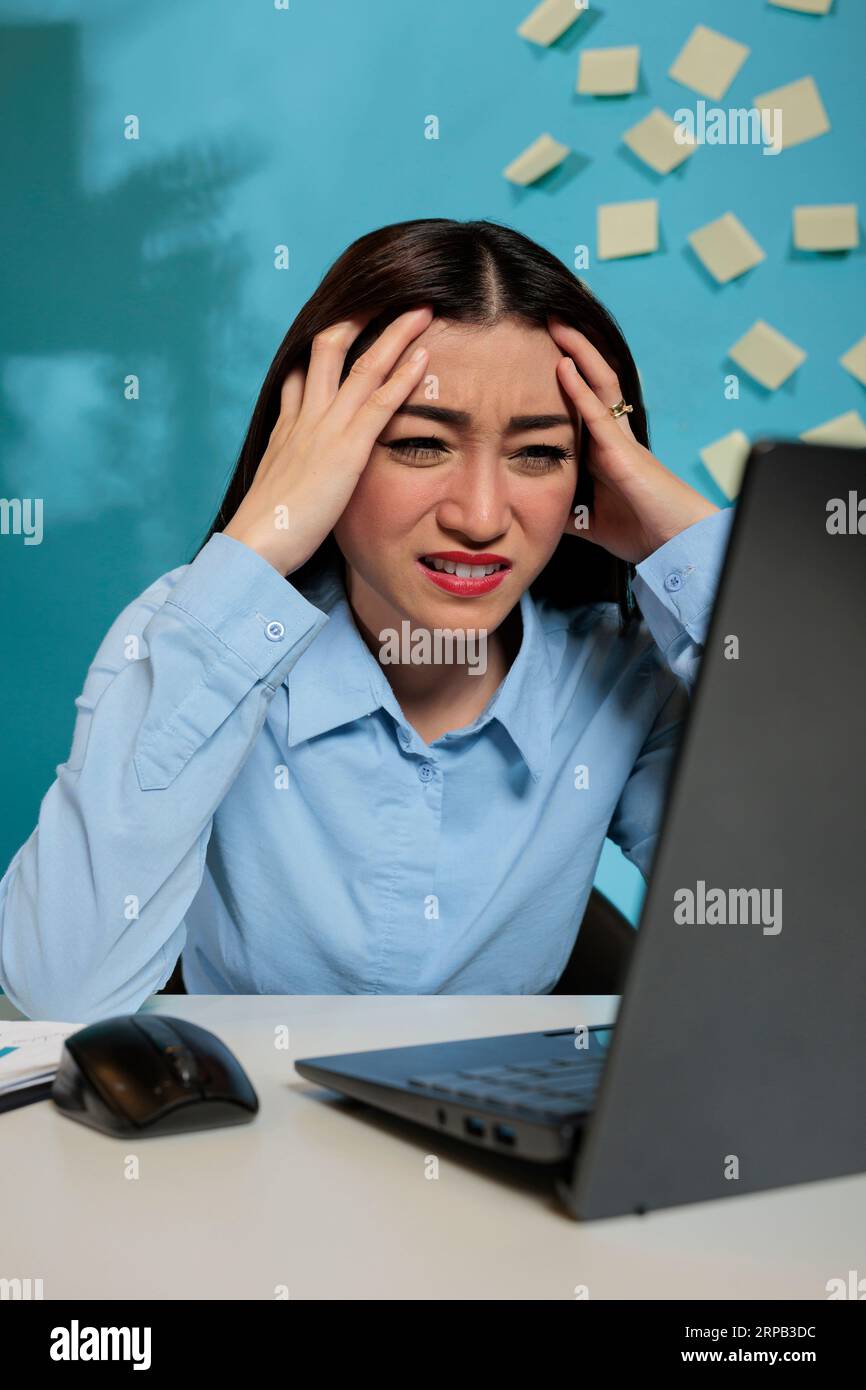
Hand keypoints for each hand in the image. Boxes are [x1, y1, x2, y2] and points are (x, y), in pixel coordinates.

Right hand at [224, 306, 433, 574]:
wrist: (254, 545)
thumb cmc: (267, 530)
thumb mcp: (278, 489)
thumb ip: (293, 471)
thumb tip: (301, 473)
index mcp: (287, 426)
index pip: (304, 368)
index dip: (325, 340)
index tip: (346, 319)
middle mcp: (305, 416)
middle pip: (329, 346)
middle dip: (360, 315)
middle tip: (387, 292)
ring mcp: (325, 428)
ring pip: (361, 364)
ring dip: (395, 333)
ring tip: (422, 309)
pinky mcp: (346, 450)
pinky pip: (378, 402)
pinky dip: (403, 376)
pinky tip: (424, 356)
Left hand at [548, 317, 717, 564]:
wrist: (676, 545)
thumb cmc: (643, 531)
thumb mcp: (589, 520)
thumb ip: (566, 509)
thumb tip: (538, 510)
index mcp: (608, 450)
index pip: (586, 401)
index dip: (568, 375)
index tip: (542, 352)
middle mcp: (616, 437)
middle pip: (594, 380)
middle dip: (573, 348)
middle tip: (549, 319)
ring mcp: (622, 440)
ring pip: (600, 384)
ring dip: (578, 351)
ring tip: (556, 322)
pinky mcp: (625, 454)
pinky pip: (598, 414)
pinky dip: (579, 389)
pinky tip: (562, 366)